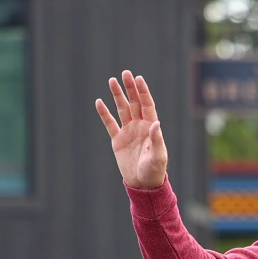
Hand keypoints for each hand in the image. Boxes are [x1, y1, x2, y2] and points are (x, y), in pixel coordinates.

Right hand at [95, 70, 168, 189]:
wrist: (143, 185)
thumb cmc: (154, 171)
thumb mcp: (158, 156)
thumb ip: (157, 139)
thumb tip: (156, 123)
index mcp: (151, 128)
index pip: (147, 105)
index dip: (143, 92)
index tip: (138, 79)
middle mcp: (140, 126)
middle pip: (134, 103)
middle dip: (130, 88)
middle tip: (125, 73)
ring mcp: (128, 132)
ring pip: (122, 109)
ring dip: (117, 96)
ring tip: (112, 80)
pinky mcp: (117, 140)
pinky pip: (110, 124)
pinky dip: (104, 113)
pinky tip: (99, 102)